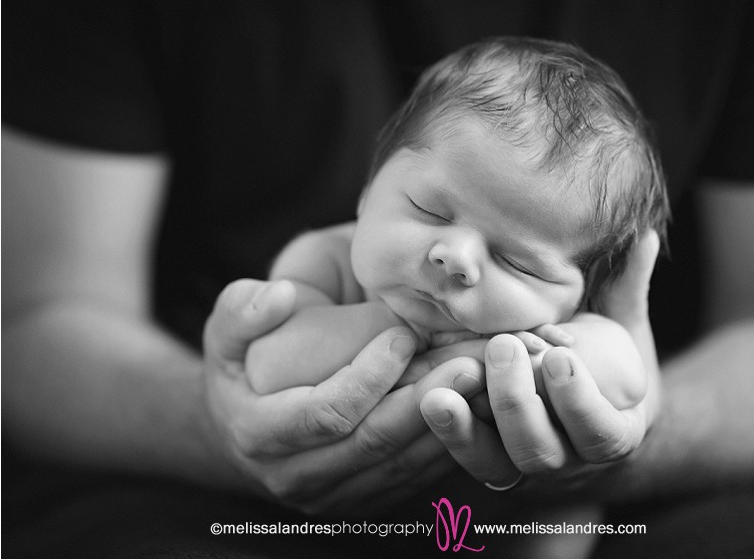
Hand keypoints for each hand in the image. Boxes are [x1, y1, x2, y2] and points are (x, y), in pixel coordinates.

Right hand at [201, 279, 485, 514]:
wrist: (239, 433)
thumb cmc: (238, 371)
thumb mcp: (225, 333)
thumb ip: (242, 310)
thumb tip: (279, 295)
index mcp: (260, 435)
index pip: (327, 412)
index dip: (369, 376)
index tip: (404, 335)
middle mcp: (295, 477)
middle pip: (375, 444)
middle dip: (427, 402)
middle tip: (470, 362)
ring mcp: (331, 497)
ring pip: (401, 466)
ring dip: (447, 426)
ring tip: (484, 383)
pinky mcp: (361, 503)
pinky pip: (412, 480)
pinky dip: (446, 446)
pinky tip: (474, 411)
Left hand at [419, 230, 660, 496]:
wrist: (584, 409)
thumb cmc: (608, 362)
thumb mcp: (623, 330)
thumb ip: (628, 289)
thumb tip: (645, 237)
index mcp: (613, 433)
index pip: (601, 433)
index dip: (579, 401)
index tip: (561, 356)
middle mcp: (569, 460)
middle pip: (540, 451)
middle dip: (517, 401)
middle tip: (502, 347)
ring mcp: (524, 465)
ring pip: (497, 464)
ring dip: (470, 425)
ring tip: (445, 385)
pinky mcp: (489, 461)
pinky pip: (468, 457)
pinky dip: (450, 432)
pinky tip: (430, 397)